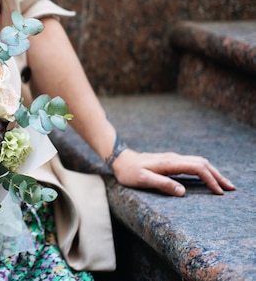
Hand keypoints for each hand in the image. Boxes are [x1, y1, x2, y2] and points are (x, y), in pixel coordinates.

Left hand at [111, 149, 235, 195]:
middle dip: (217, 175)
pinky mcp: (170, 161)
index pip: (197, 168)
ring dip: (212, 172)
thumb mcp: (142, 180)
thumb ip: (162, 184)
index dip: (210, 180)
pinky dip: (204, 170)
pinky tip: (207, 177)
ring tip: (223, 184)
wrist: (119, 159)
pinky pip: (192, 164)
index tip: (219, 192)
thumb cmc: (129, 172)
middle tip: (230, 188)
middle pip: (202, 163)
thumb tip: (183, 191)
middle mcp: (173, 158)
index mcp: (169, 163)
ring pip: (198, 162)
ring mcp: (172, 158)